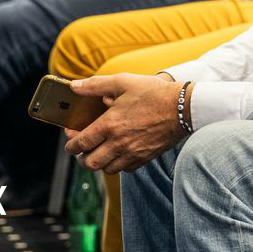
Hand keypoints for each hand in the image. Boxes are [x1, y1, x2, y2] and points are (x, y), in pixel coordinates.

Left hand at [64, 74, 188, 173]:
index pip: (81, 143)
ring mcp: (133, 153)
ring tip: (98, 153)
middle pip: (90, 163)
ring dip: (99, 163)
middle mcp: (119, 143)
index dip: (71, 144)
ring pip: (107, 169)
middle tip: (81, 150)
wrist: (183, 107)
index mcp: (110, 124)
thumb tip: (73, 86)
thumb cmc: (153, 92)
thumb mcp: (123, 81)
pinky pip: (125, 170)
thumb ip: (96, 85)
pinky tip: (118, 154)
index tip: (70, 140)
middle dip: (81, 158)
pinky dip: (117, 165)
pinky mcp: (145, 158)